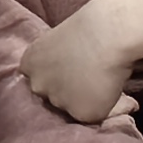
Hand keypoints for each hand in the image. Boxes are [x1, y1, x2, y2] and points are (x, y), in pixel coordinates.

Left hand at [21, 0, 142, 126]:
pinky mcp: (81, 113)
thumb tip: (69, 78)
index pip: (37, 80)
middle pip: (52, 97)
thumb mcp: (59, 42)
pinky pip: (94, 115)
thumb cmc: (89, 27)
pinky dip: (105, 106)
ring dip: (86, 98)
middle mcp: (38, 85)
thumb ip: (56, 63)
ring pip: (73, 107)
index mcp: (29, 63)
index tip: (70, 72)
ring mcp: (58, 101)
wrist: (108, 32)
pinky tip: (113, 89)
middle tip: (89, 77)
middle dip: (68, 91)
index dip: (55, 78)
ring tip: (103, 80)